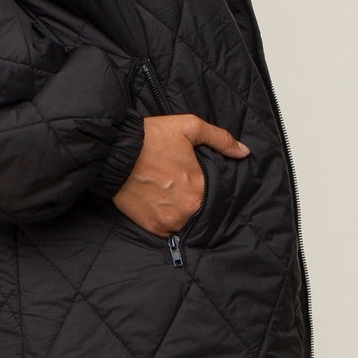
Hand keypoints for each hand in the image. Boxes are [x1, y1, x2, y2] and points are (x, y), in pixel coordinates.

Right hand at [111, 114, 249, 235]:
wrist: (114, 151)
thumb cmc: (151, 138)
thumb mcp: (189, 128)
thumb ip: (220, 139)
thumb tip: (243, 152)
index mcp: (199, 189)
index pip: (217, 195)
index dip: (209, 186)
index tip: (199, 178)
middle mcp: (186, 210)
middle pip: (201, 209)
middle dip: (195, 198)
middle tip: (182, 184)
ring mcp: (168, 222)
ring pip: (185, 221)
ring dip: (182, 211)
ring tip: (170, 193)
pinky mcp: (151, 227)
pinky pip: (168, 229)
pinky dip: (167, 218)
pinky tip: (160, 202)